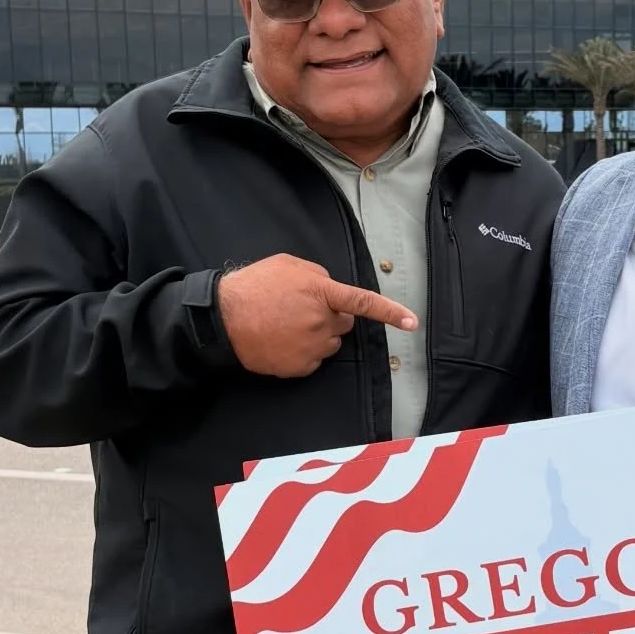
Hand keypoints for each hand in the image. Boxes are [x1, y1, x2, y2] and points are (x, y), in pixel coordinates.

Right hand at [217, 254, 416, 377]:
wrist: (222, 318)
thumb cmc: (254, 286)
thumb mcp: (288, 266)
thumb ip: (318, 275)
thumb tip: (332, 289)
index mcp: (321, 293)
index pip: (363, 303)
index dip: (390, 312)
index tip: (412, 322)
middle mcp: (321, 322)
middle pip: (344, 324)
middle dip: (331, 317)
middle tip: (301, 310)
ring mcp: (311, 347)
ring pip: (330, 344)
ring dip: (317, 335)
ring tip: (286, 325)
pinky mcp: (300, 367)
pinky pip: (314, 360)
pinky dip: (303, 352)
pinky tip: (281, 340)